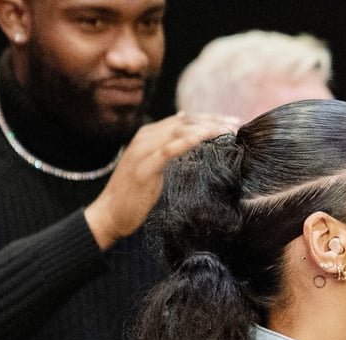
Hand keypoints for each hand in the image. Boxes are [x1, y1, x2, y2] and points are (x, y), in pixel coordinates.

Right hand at [85, 113, 239, 248]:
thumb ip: (168, 154)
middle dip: (212, 120)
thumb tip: (190, 145)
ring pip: (178, 131)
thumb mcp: (154, 169)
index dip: (208, 118)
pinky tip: (203, 138)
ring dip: (206, 128)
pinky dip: (187, 141)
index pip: (183, 119)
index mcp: (148, 135)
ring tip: (227, 130)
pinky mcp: (143, 168)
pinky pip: (168, 149)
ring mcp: (142, 151)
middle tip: (236, 123)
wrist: (108, 214)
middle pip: (184, 121)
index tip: (231, 121)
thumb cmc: (133, 197)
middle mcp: (145, 137)